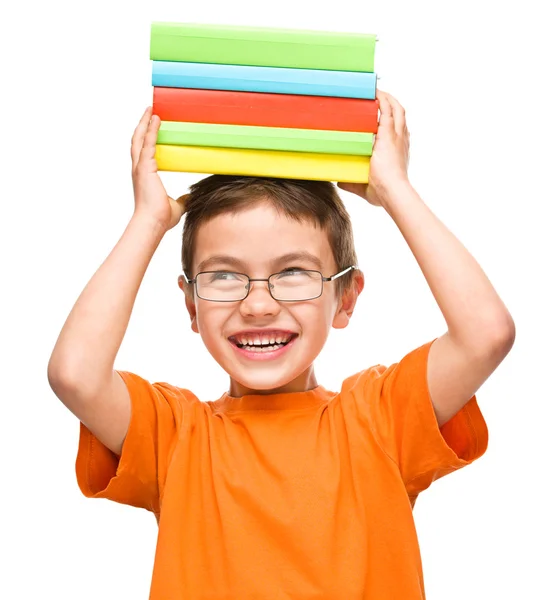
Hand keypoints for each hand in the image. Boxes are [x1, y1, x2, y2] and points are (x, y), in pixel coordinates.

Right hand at [131, 107, 186, 230]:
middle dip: (142, 125)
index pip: (144, 152)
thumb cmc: (160, 218)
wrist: (153, 223)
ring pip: (140, 138)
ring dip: (145, 123)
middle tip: (148, 111)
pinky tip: (156, 119)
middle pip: (137, 141)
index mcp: (144, 175)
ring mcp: (140, 167)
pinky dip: (151, 130)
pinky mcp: (145, 167)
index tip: (150, 127)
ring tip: (151, 109)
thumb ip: (182, 199)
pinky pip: (148, 144)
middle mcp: (139, 169)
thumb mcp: (176, 205)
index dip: (145, 138)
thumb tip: (189, 197)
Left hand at [338, 90, 409, 206]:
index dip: (391, 119)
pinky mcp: (389, 134)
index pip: (397, 128)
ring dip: (387, 97)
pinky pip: (387, 110)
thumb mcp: (366, 187)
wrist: (392, 192)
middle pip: (399, 113)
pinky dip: (382, 99)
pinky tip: (375, 92)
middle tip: (378, 94)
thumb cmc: (383, 193)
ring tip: (376, 89)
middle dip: (391, 102)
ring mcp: (396, 136)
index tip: (382, 114)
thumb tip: (339, 181)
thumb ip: (352, 183)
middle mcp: (400, 140)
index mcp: (398, 150)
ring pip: (396, 108)